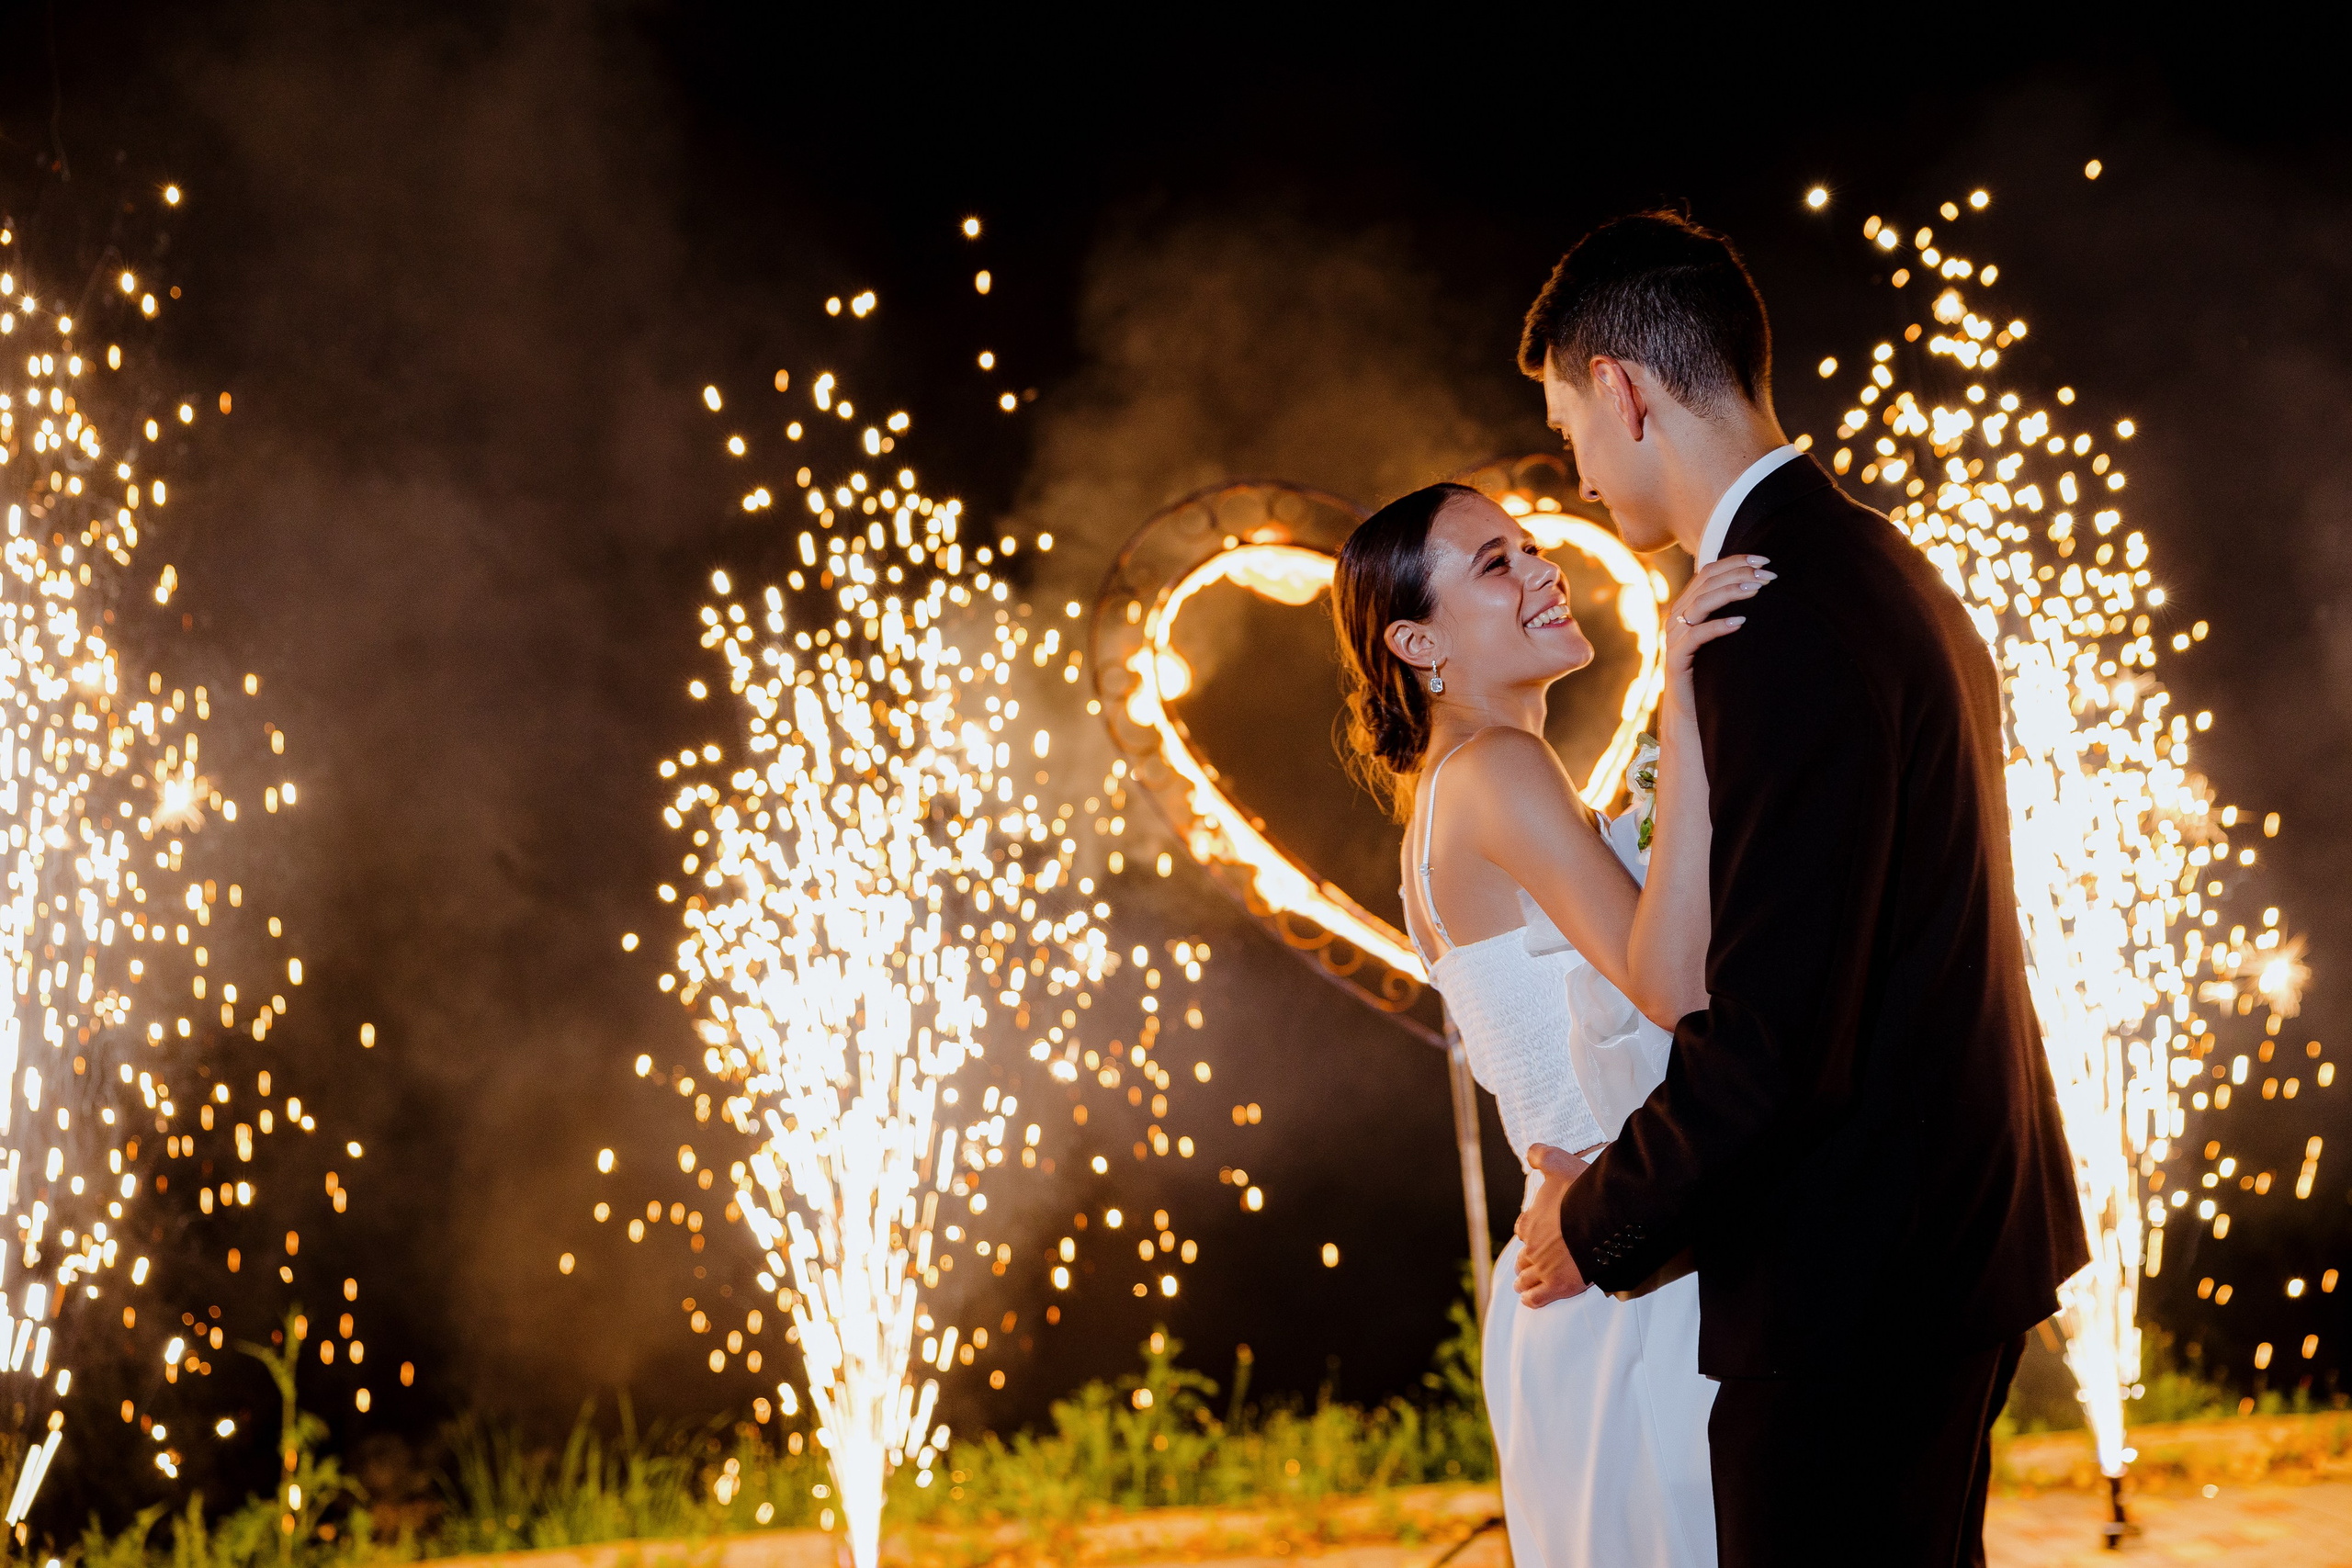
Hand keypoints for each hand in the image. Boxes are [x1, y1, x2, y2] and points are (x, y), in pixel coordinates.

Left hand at [1512, 1143, 1592, 1307]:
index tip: (1534, 1233)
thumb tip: (1530, 1153)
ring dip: (1524, 1280)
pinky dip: (1532, 1298)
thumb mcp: (1559, 1164)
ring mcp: (1544, 1267)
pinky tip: (1529, 1299)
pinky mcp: (1558, 1285)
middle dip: (1526, 1259)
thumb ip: (1542, 1155)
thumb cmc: (1582, 1191)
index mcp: (1531, 1220)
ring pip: (1527, 1277)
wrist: (1603, 1218)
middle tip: (1527, 1263)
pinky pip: (1538, 1297)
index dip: (1529, 1231)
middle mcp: (1533, 1245)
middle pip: (1524, 1256)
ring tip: (1522, 1284)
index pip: (1524, 1228)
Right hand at [1664, 555, 1772, 711]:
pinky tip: (1740, 622)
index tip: (1764, 561)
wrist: (1689, 712)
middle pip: (1706, 582)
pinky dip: (1718, 626)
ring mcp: (1673, 637)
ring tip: (1757, 591)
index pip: (1708, 572)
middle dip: (1739, 574)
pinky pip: (1696, 636)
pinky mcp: (1675, 658)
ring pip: (1700, 603)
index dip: (1736, 562)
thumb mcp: (1721, 638)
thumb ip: (1729, 613)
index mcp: (1686, 606)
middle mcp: (1676, 617)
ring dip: (1730, 593)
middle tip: (1768, 576)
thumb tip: (1764, 592)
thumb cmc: (1711, 672)